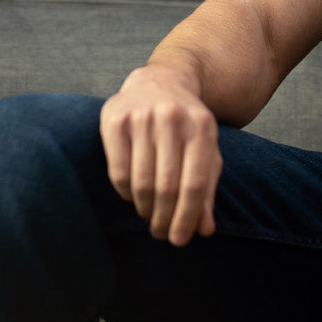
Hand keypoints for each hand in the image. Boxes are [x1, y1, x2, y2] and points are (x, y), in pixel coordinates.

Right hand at [99, 64, 221, 246]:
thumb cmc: (185, 125)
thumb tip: (205, 230)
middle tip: (161, 234)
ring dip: (145, 208)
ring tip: (148, 215)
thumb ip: (207, 188)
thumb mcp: (205, 150)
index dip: (187, 217)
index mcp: (202, 126)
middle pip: (167, 186)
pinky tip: (132, 195)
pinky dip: (125, 192)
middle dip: (164, 218)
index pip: (195, 183)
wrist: (159, 82)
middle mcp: (172, 118)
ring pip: (141, 181)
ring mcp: (142, 116)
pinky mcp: (114, 118)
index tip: (179, 240)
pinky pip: (118, 171)